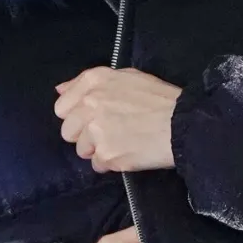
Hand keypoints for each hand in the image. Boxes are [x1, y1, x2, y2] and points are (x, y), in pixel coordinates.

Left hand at [54, 65, 180, 172]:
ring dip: (99, 150)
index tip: (92, 119)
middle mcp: (90, 104)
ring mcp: (96, 131)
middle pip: (68, 131)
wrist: (183, 124)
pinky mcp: (106, 154)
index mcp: (95, 81)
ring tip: (123, 143)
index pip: (62, 106)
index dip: (76, 116)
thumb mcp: (127, 77)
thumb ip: (89, 83)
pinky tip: (129, 153)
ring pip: (82, 150)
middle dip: (85, 135)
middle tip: (110, 133)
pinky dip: (111, 163)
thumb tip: (59, 90)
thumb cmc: (160, 99)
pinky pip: (98, 165)